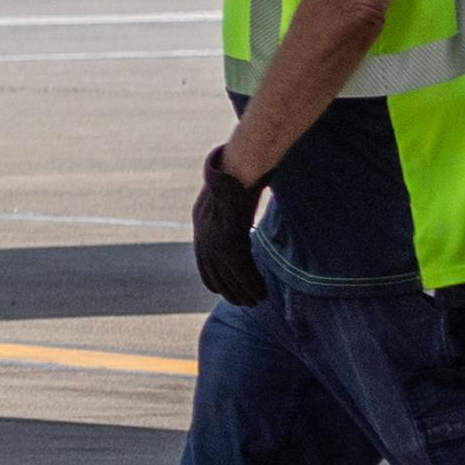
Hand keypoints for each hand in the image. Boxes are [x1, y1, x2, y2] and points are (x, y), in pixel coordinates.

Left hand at [192, 149, 267, 307]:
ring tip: (258, 299)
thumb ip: (227, 215)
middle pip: (216, 276)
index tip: (231, 292)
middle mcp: (203, 233)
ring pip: (230, 277)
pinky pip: (242, 270)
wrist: (239, 162)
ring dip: (245, 292)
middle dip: (232, 292)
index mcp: (201, 223)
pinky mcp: (229, 239)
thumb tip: (237, 222)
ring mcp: (214, 238)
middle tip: (248, 302)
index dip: (218, 282)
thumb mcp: (227, 197)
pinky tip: (263, 291)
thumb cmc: (240, 174)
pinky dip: (253, 284)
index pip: (204, 265)